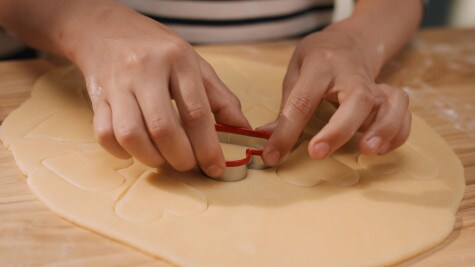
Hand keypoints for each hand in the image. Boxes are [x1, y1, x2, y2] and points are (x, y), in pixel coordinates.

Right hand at [69, 6, 249, 176]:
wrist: (106, 29)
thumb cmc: (158, 50)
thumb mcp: (194, 63)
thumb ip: (220, 98)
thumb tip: (243, 130)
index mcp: (177, 60)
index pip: (196, 112)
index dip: (208, 147)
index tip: (216, 168)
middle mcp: (145, 70)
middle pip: (162, 127)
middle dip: (180, 157)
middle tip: (188, 165)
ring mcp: (117, 84)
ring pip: (130, 134)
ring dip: (150, 157)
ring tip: (163, 159)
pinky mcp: (98, 97)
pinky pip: (104, 134)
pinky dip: (122, 151)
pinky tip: (136, 150)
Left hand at [261, 28, 410, 165]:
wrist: (350, 41)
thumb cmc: (318, 58)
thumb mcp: (296, 71)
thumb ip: (286, 105)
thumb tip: (268, 139)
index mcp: (320, 66)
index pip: (302, 100)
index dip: (286, 131)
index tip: (273, 155)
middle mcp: (352, 74)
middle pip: (356, 99)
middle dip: (339, 130)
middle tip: (318, 153)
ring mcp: (374, 84)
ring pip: (389, 104)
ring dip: (382, 129)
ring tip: (367, 151)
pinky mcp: (388, 95)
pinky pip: (403, 113)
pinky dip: (397, 133)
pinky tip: (380, 149)